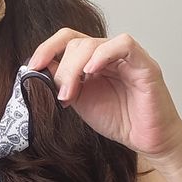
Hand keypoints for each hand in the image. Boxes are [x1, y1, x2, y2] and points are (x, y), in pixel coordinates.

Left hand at [27, 28, 181, 160]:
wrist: (148, 141)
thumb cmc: (120, 121)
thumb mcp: (81, 101)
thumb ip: (64, 83)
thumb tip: (39, 68)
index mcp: (94, 61)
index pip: (68, 39)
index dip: (47, 48)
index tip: (32, 66)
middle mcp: (110, 55)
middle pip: (77, 42)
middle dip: (62, 70)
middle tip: (62, 96)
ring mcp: (127, 58)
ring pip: (94, 43)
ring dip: (75, 68)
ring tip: (71, 94)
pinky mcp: (145, 65)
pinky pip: (124, 45)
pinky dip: (103, 55)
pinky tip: (92, 72)